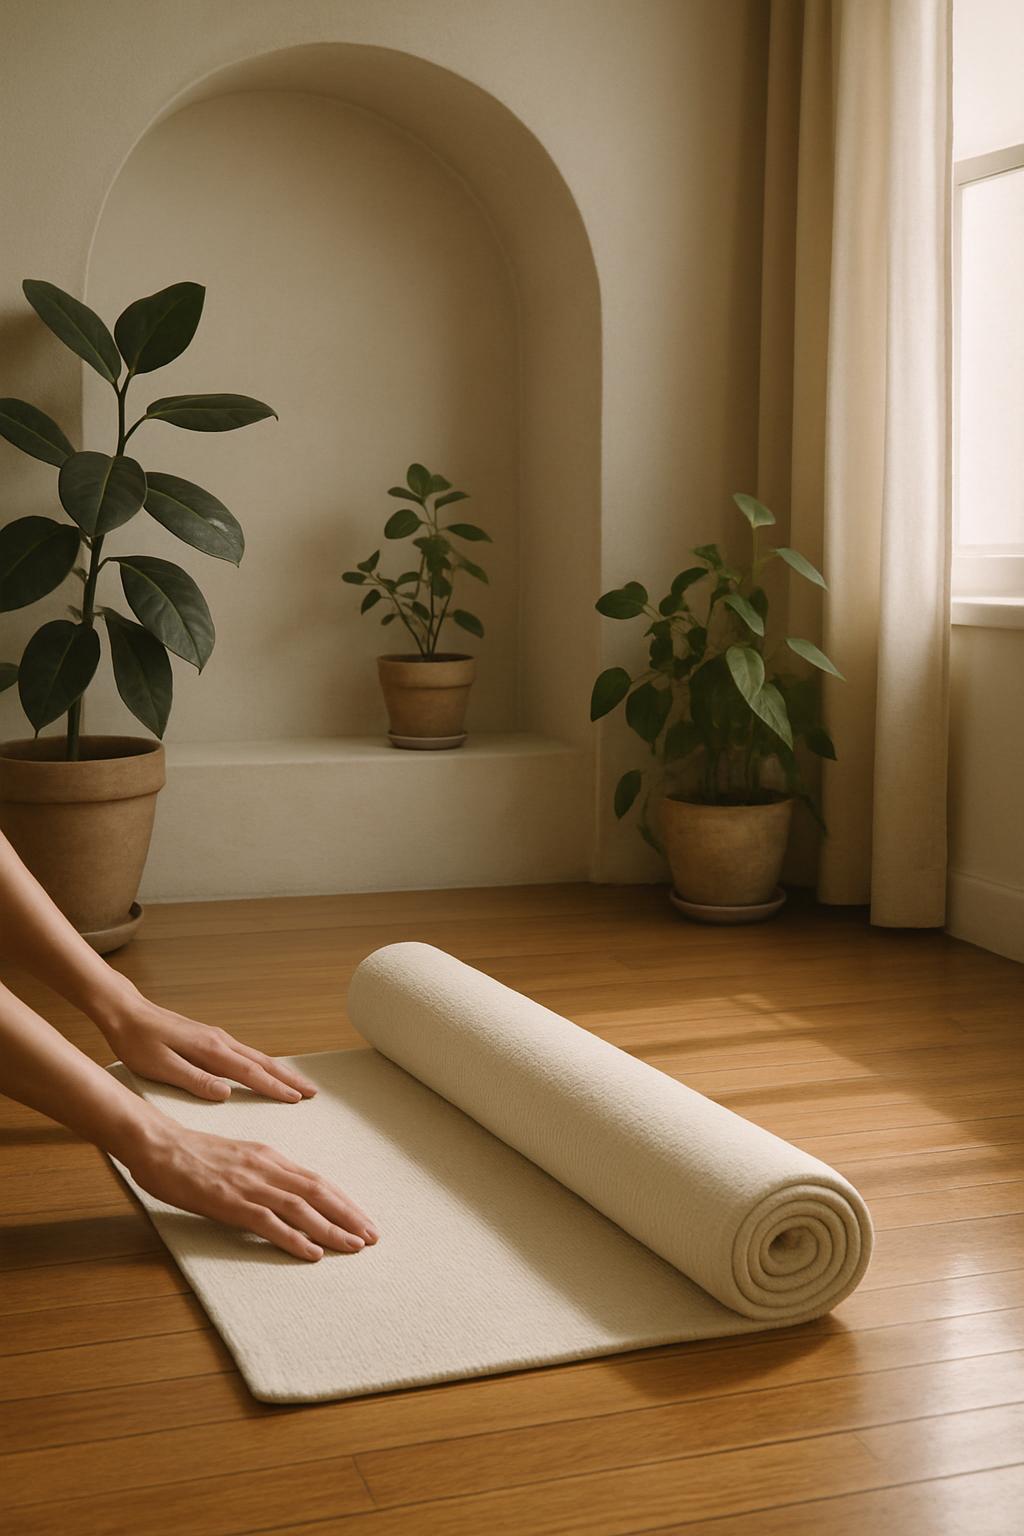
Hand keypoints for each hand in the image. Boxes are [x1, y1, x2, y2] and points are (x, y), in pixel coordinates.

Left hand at [98, 990, 316, 1103]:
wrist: (126, 1012)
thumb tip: (226, 1093)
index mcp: (210, 1050)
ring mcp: (216, 1037)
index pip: (250, 1072)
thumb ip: (194, 1080)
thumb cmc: (138, 1042)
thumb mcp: (161, 1066)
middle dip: (288, 1078)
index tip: (297, 1099)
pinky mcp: (209, 1038)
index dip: (275, 1088)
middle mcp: (219, 1041)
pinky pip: (244, 1053)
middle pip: (262, 1062)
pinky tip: (265, 1070)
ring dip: (279, 1071)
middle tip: (313, 1092)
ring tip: (297, 1084)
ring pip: (256, 1056)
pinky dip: (262, 1064)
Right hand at [125, 1116, 379, 1260]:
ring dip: (331, 1229)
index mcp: (269, 1157)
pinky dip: (294, 1238)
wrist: (157, 1144)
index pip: (316, 1181)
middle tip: (372, 1236)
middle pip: (318, 1192)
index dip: (343, 1201)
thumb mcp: (237, 1158)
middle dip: (349, 1215)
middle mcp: (267, 1168)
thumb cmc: (191, 1153)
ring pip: (301, 1208)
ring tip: (354, 1246)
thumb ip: (261, 1173)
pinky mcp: (229, 1202)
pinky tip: (312, 1253)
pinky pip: (269, 1223)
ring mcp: (249, 1185)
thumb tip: (284, 1193)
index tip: (363, 1218)